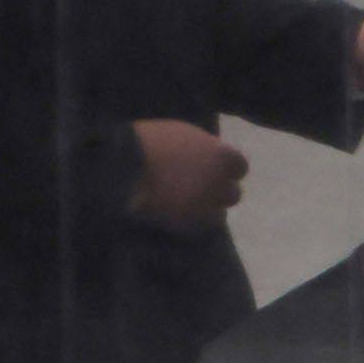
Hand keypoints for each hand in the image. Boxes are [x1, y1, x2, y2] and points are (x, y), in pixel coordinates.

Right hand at [129, 119, 247, 231]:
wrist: (123, 167)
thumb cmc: (150, 142)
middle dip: (219, 192)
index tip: (214, 169)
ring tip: (190, 206)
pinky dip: (193, 223)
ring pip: (219, 216)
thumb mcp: (183, 134)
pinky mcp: (187, 225)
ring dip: (208, 211)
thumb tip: (209, 157)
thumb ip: (204, 148)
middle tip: (202, 189)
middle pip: (233, 194)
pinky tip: (179, 216)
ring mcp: (205, 206)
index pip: (240, 167)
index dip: (227, 169)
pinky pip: (198, 228)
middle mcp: (220, 183)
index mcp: (222, 156)